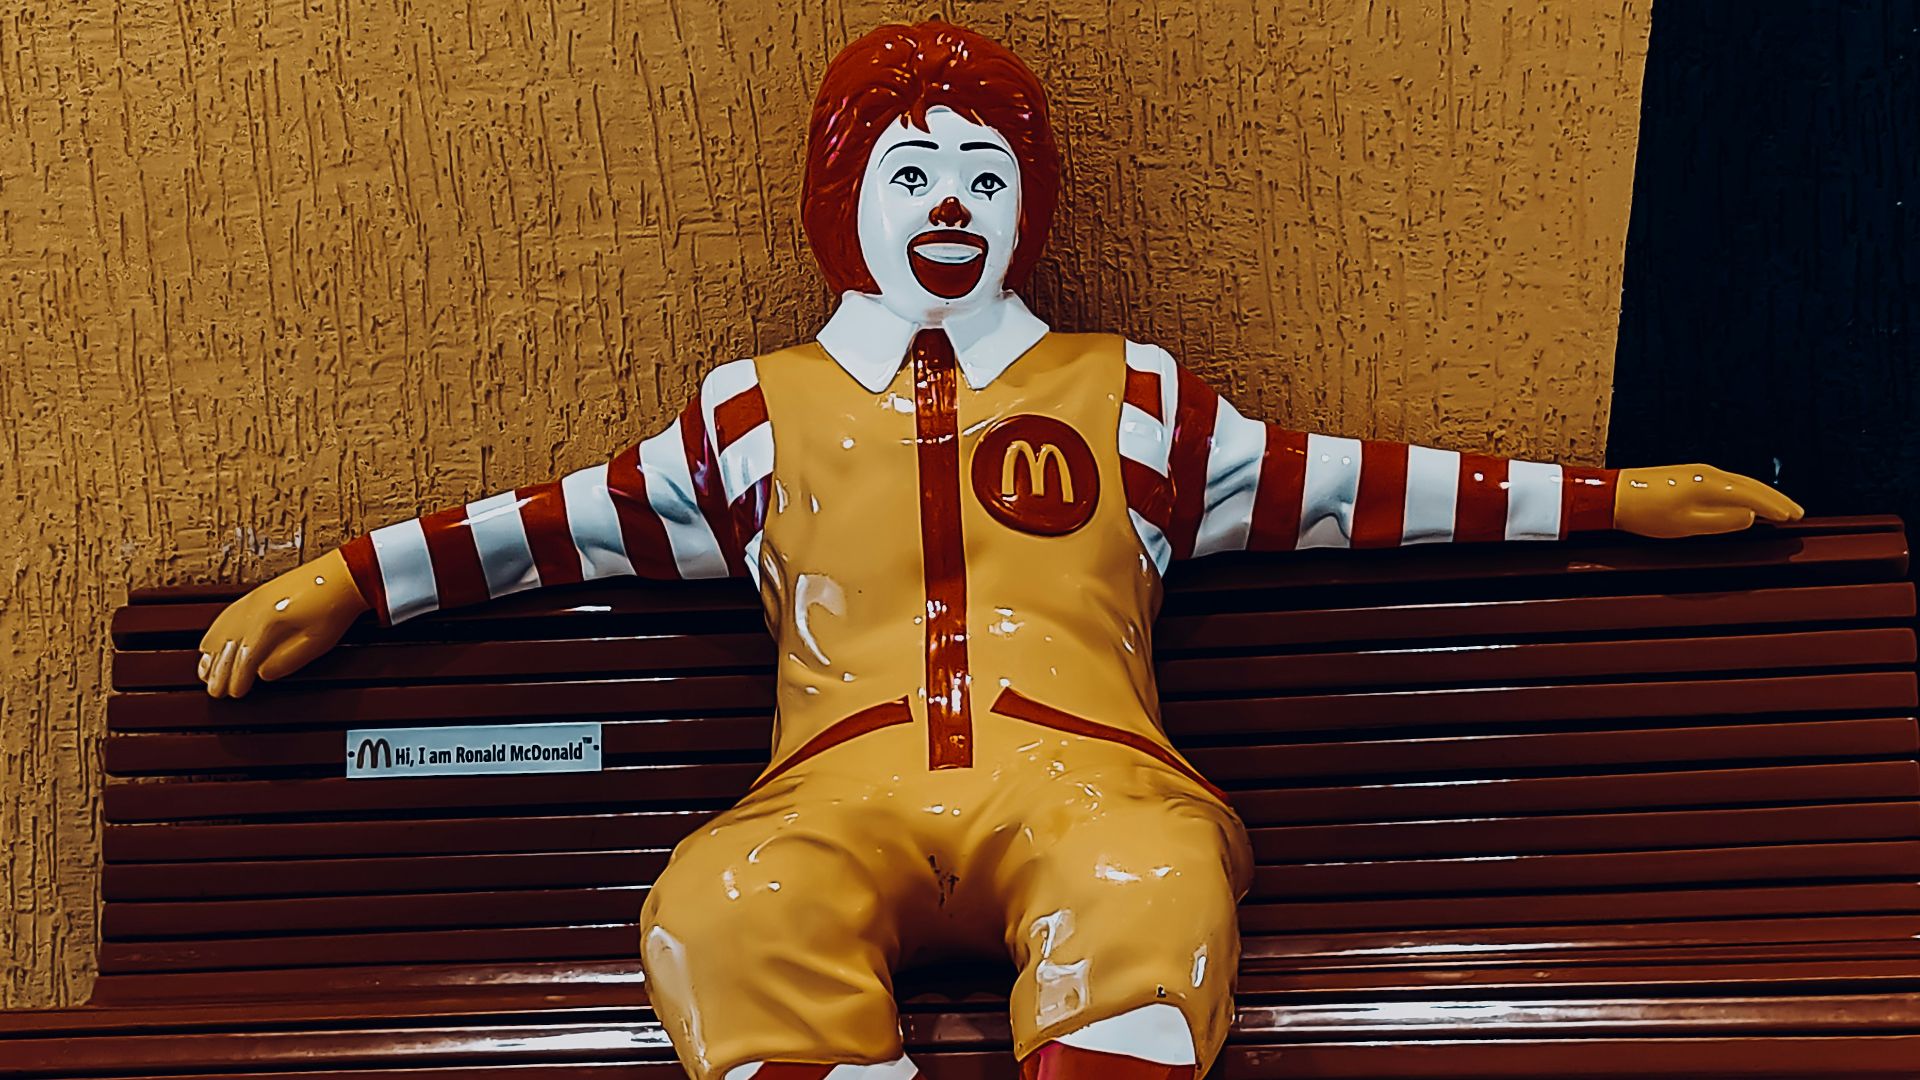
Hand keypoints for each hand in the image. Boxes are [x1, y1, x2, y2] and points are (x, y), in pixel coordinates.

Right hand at [198, 548, 370, 697]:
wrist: (341, 575)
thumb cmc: (332, 607)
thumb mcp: (317, 643)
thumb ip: (288, 661)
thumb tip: (262, 674)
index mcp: (269, 623)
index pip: (245, 658)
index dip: (237, 678)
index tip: (235, 693)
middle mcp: (255, 610)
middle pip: (227, 647)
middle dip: (219, 672)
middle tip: (217, 692)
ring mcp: (252, 600)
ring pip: (221, 631)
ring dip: (212, 655)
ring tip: (206, 674)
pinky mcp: (255, 595)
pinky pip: (225, 617)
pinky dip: (214, 633)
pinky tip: (209, 644)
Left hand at [1614, 464, 1804, 538]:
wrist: (1614, 495)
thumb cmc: (1647, 514)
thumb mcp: (1687, 526)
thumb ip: (1722, 522)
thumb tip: (1750, 517)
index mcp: (1711, 485)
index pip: (1753, 496)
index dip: (1775, 508)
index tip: (1793, 517)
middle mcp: (1708, 473)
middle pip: (1751, 486)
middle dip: (1776, 499)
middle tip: (1796, 512)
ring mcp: (1698, 471)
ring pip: (1740, 482)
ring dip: (1762, 494)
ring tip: (1779, 507)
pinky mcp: (1689, 474)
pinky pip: (1726, 482)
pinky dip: (1744, 491)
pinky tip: (1745, 499)